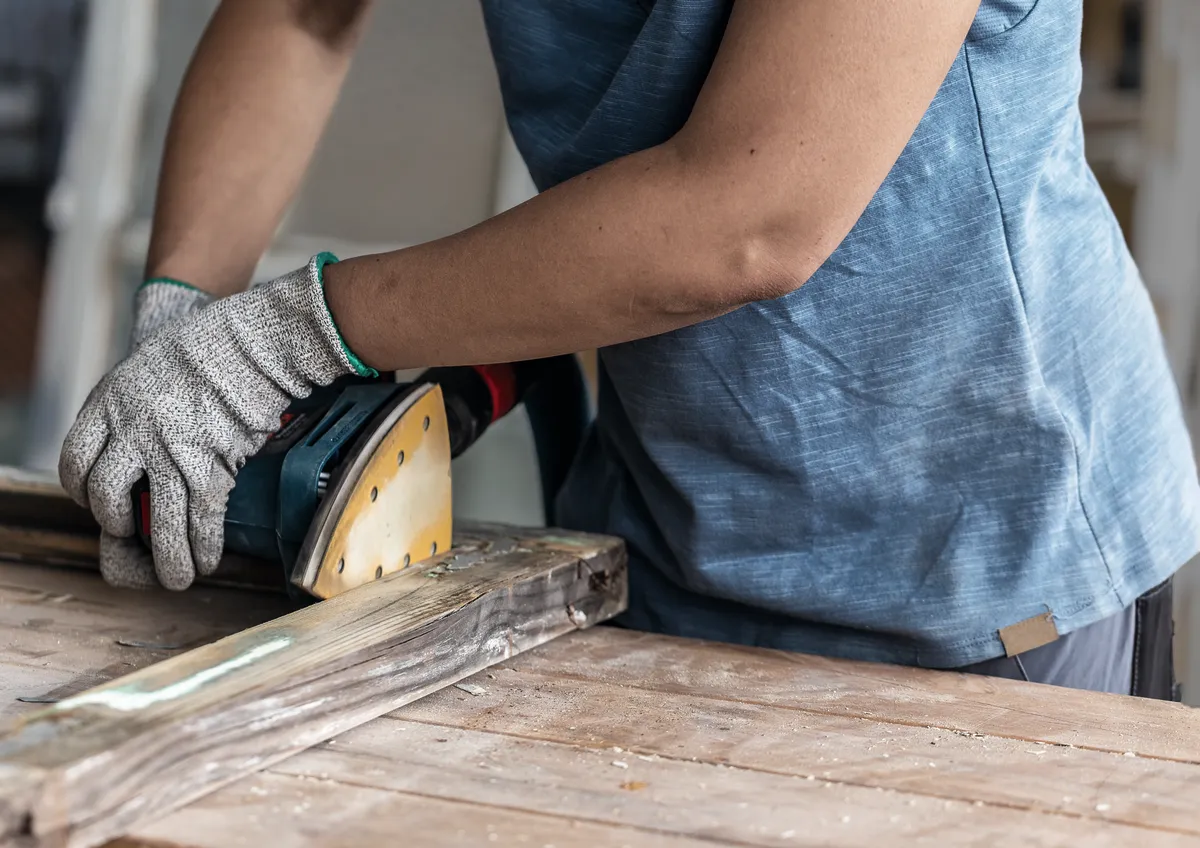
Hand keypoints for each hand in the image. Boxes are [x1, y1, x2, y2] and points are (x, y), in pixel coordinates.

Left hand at [61, 253, 369, 589]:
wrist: (255, 340)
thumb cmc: (212, 343)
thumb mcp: (151, 361)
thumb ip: (137, 399)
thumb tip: (145, 432)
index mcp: (110, 401)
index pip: (75, 461)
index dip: (83, 490)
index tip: (100, 500)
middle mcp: (131, 430)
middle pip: (105, 497)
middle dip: (118, 525)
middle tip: (134, 534)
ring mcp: (169, 451)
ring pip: (154, 521)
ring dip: (167, 559)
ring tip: (177, 576)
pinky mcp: (210, 466)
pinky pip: (199, 519)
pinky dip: (202, 546)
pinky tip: (208, 560)